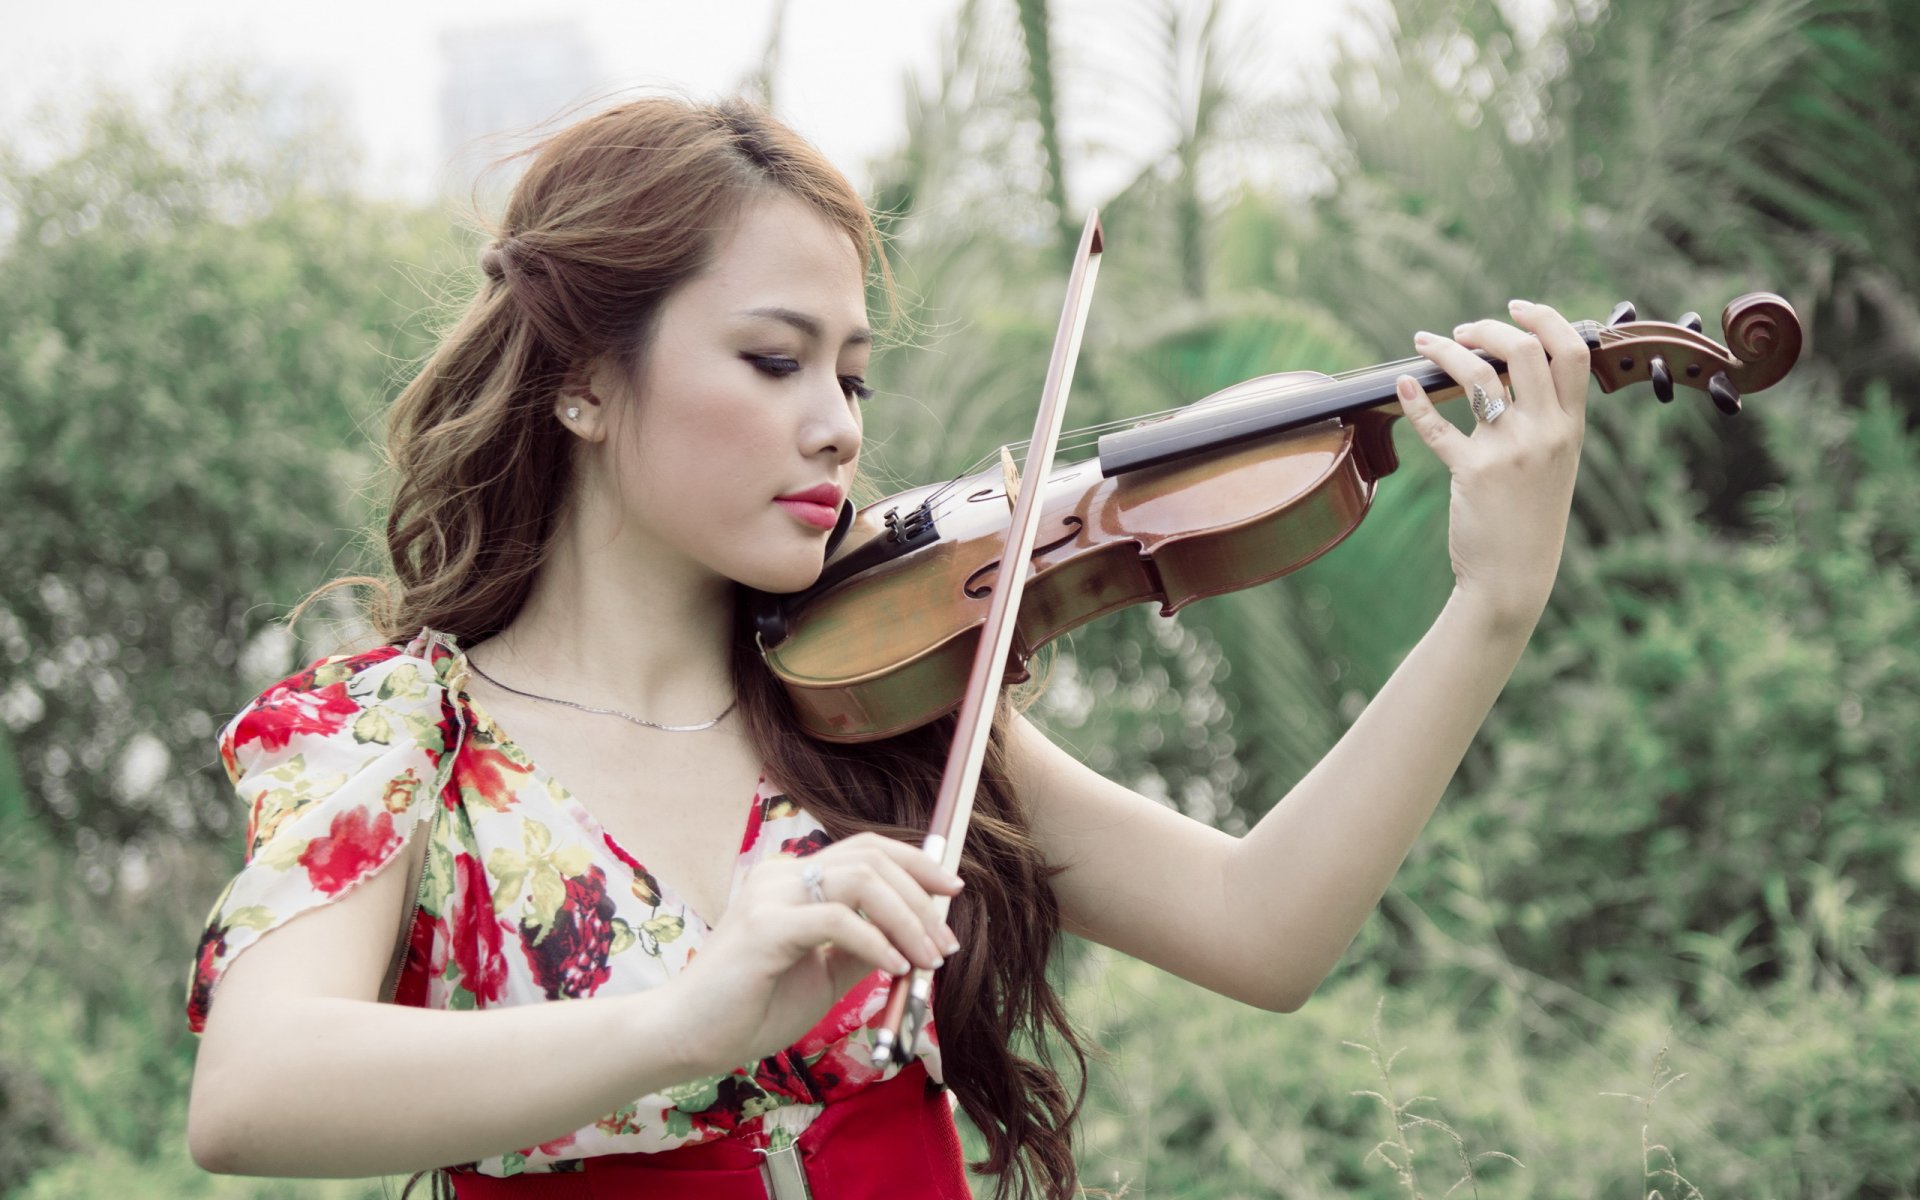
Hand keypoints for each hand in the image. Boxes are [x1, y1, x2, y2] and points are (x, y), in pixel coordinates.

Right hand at [666, 832, 963, 1070]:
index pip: (866, 849)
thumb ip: (860, 949)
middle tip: (948, 942)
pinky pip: (837, 920)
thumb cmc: (749, 1008)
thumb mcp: (821, 975)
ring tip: (928, 959)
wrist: (686, 1038)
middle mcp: (780, 875)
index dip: (916, 862)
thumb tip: (913, 939)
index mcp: (791, 879)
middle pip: (871, 857)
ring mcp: (770, 897)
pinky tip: (895, 968)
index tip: (953, 889)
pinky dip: (877, 942)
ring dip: (908, 919)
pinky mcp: (764, 929)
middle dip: (922, 895)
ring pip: (860, 880)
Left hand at [1394, 298, 1588, 632]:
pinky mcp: (1473, 471)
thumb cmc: (1530, 519)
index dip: (1546, 319)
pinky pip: (1438, 426)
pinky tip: (1402, 387)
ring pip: (1477, 377)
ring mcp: (1510, 450)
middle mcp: (1546, 432)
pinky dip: (1415, 401)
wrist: (1515, 576)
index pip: (1572, 352)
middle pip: (1525, 350)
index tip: (1516, 308)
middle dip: (1489, 328)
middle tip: (1462, 331)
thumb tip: (1514, 374)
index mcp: (1571, 427)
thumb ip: (1546, 420)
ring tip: (1424, 344)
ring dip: (1446, 352)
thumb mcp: (1555, 464)